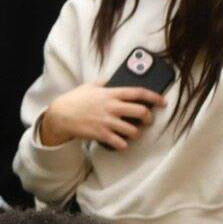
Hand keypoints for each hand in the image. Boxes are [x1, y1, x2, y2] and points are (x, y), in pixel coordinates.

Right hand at [38, 82, 165, 150]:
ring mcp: (107, 122)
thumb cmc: (75, 99)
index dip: (154, 97)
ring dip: (136, 133)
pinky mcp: (100, 134)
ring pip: (132, 130)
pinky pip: (119, 142)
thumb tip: (116, 78)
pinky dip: (123, 145)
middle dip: (149, 118)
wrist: (60, 115)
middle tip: (148, 120)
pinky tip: (123, 144)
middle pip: (140, 112)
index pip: (139, 93)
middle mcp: (112, 107)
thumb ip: (106, 82)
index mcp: (112, 93)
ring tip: (134, 133)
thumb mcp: (91, 85)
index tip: (162, 102)